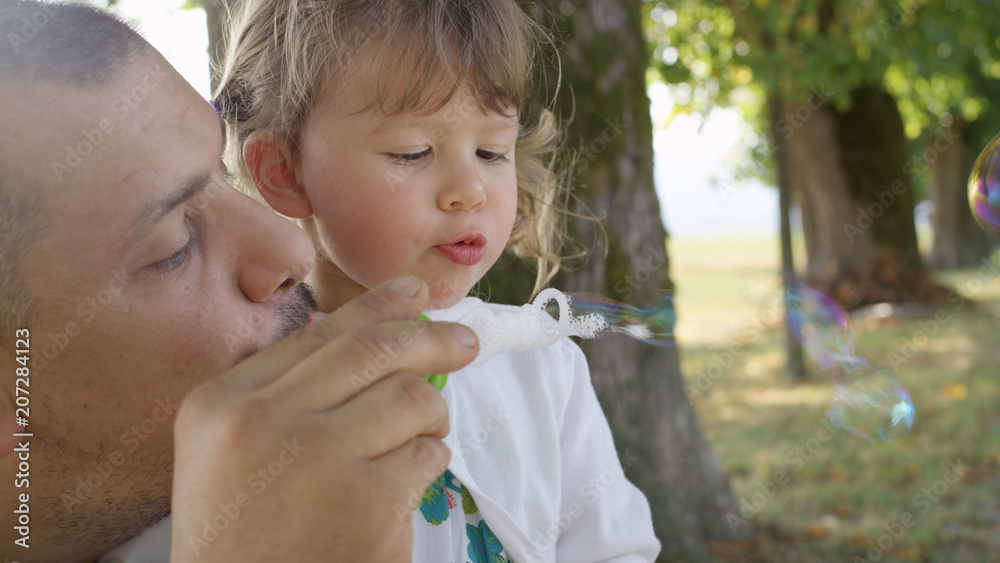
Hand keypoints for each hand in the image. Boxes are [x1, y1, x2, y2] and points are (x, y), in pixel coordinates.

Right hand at [169, 276, 477, 561]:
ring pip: (411, 397)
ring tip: (421, 438)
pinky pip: (427, 454)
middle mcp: (264, 421)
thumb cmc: (241, 539)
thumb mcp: (227, 455)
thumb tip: (363, 331)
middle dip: (430, 338)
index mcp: (223, 403)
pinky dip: (428, 463)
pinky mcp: (367, 500)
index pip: (316, 335)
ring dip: (430, 416)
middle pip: (372, 351)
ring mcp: (317, 458)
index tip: (415, 294)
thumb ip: (281, 394)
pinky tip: (405, 486)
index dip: (377, 307)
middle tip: (465, 342)